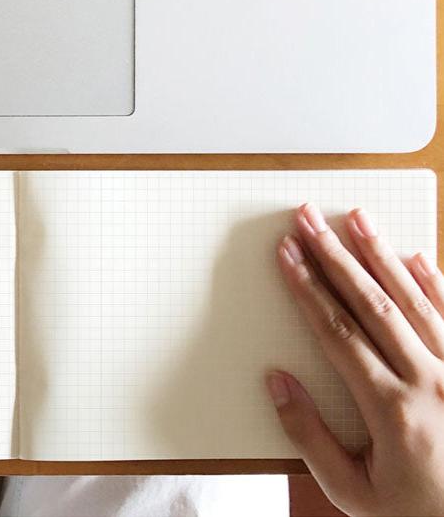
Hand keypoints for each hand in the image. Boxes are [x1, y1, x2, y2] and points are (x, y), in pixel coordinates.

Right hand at [267, 203, 443, 516]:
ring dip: (381, 254)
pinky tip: (416, 255)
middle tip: (309, 218)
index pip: (337, 331)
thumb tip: (276, 382)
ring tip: (357, 218)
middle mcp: (431, 381)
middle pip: (371, 302)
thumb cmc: (419, 516)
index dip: (307, 287)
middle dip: (334, 255)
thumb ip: (309, 439)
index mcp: (392, 409)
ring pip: (415, 300)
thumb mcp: (353, 494)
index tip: (287, 253)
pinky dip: (436, 282)